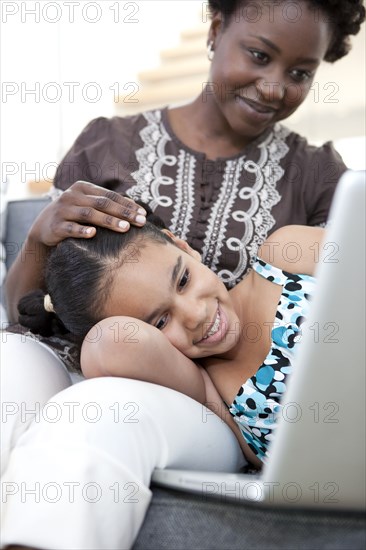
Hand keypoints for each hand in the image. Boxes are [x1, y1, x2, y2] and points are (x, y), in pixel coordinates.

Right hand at [30, 180, 146, 246]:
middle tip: (140, 222)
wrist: (44, 228)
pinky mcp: (56, 226)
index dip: (127, 204)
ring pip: (89, 214)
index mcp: (82, 188)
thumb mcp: (88, 205)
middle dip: (123, 213)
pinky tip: (93, 234)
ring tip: (125, 228)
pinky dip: (82, 231)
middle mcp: (72, 196)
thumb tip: (134, 205)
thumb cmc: (73, 216)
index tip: (143, 214)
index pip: (109, 195)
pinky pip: (70, 228)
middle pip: (102, 203)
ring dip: (108, 221)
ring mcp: (63, 210)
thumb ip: (107, 203)